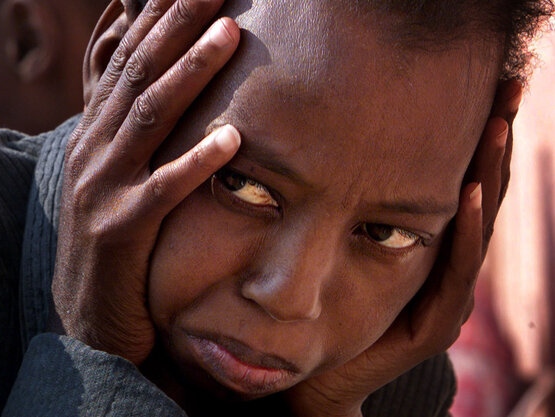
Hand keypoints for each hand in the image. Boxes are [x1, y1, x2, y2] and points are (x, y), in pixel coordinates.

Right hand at [50, 0, 240, 364]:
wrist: (83, 316)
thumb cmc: (113, 244)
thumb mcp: (115, 180)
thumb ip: (133, 137)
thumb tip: (166, 94)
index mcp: (93, 136)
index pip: (124, 63)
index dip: (155, 20)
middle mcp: (92, 152)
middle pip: (137, 76)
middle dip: (175, 26)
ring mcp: (102, 190)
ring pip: (148, 119)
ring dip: (190, 73)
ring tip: (228, 33)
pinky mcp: (120, 231)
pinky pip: (162, 191)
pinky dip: (196, 162)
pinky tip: (232, 137)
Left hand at [283, 80, 522, 416]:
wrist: (316, 383)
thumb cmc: (319, 313)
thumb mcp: (335, 244)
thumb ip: (344, 206)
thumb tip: (323, 140)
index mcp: (425, 245)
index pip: (461, 180)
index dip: (476, 135)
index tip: (487, 84)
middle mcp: (444, 267)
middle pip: (480, 192)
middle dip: (495, 140)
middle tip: (509, 86)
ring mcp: (445, 297)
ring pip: (477, 227)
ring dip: (488, 174)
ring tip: (497, 125)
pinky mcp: (434, 325)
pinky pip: (455, 272)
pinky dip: (467, 230)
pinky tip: (470, 191)